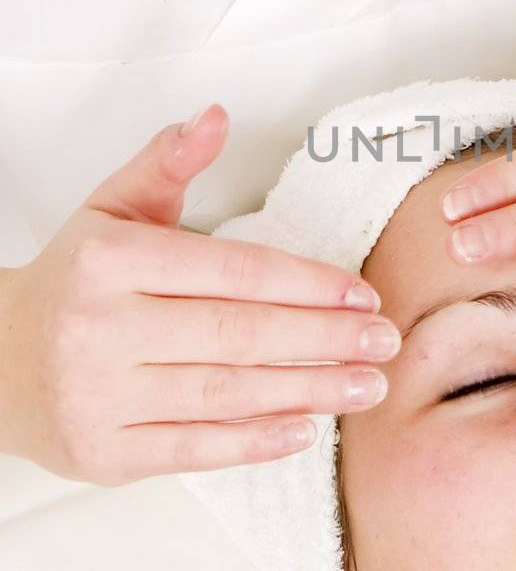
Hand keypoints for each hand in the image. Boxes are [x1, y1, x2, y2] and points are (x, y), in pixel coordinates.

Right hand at [0, 106, 399, 484]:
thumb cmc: (73, 281)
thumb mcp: (112, 209)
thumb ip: (167, 162)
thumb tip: (215, 116)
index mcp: (109, 262)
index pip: (231, 271)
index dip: (306, 284)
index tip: (362, 294)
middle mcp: (100, 329)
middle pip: (238, 335)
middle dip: (324, 340)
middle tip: (386, 342)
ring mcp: (98, 397)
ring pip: (225, 394)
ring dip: (308, 391)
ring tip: (368, 386)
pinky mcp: (103, 454)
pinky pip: (194, 450)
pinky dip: (255, 442)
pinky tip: (307, 429)